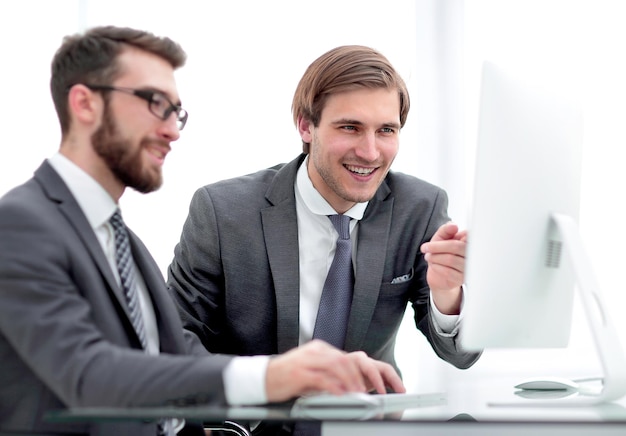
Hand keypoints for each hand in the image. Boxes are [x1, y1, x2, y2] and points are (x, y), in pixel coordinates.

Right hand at [264, 339, 404, 402]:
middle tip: (377, 392)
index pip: (352, 358)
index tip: (385, 384)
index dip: (371, 371)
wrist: (263, 378)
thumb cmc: (287, 378)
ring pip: (338, 366)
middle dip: (366, 376)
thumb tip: (353, 389)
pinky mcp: (299, 372)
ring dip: (352, 382)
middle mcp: (317, 352)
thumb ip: (331, 378)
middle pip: (348, 360)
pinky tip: (341, 395)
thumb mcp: (314, 375)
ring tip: (361, 395)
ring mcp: (308, 360)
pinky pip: (321, 378)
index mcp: (322, 350)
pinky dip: (334, 387)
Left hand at [420, 222, 465, 313]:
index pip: (464, 235)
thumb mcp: (440, 239)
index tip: (436, 239)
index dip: (448, 236)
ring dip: (435, 257)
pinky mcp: (463, 279)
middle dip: (436, 247)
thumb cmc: (442, 254)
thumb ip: (445, 230)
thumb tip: (453, 225)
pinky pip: (448, 272)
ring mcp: (468, 267)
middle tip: (425, 248)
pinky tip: (434, 265)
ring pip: (450, 259)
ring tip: (428, 257)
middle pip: (455, 246)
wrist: (439, 276)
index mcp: (469, 241)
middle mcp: (472, 254)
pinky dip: (437, 267)